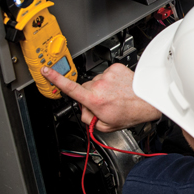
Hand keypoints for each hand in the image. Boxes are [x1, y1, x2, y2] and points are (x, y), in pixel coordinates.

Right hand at [42, 63, 160, 131]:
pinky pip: (107, 74)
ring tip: (115, 95)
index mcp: (94, 99)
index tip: (45, 71)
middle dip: (90, 96)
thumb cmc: (130, 112)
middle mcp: (99, 85)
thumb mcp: (105, 125)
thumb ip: (89, 119)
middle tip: (104, 104)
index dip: (55, 79)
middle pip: (84, 88)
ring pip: (96, 81)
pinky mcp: (116, 68)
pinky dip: (111, 81)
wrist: (148, 100)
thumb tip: (84, 113)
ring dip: (102, 88)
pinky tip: (119, 88)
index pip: (69, 88)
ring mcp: (108, 75)